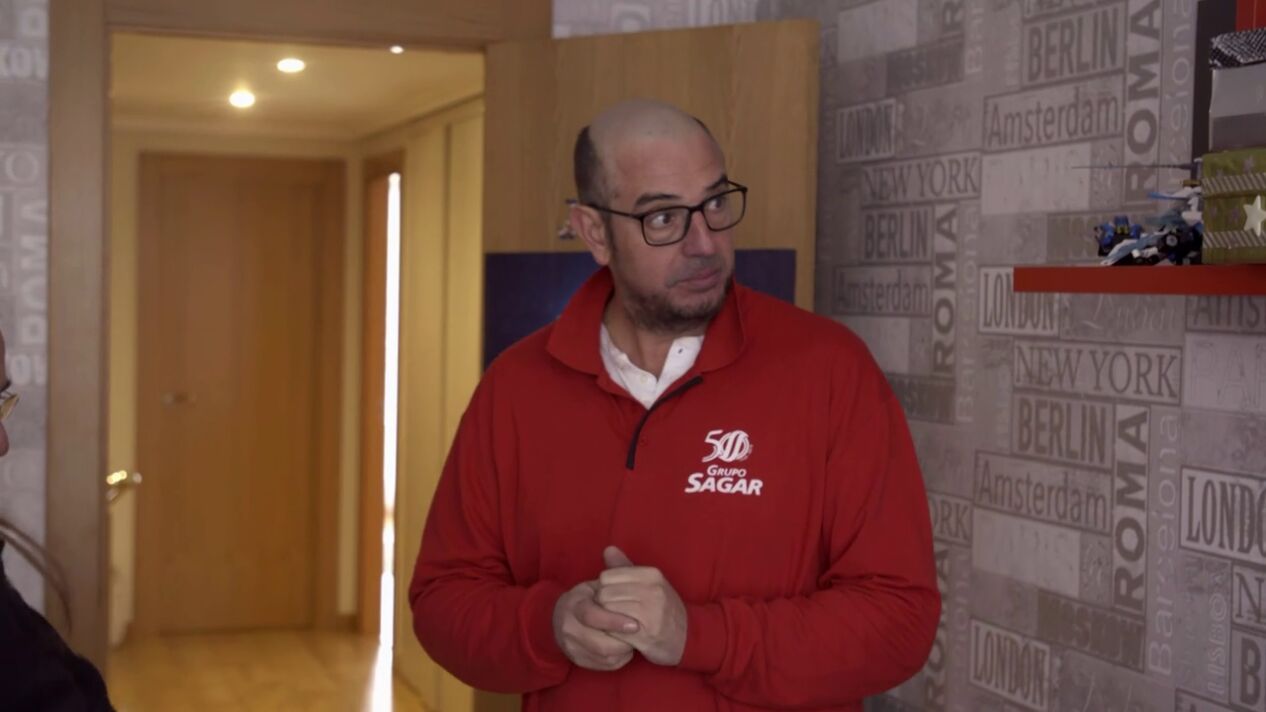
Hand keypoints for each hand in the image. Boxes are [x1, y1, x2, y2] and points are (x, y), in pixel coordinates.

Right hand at [552, 580, 640, 670]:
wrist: (559, 618)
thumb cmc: (587, 599)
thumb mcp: (595, 584)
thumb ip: (609, 572)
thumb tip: (613, 550)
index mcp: (574, 605)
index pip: (592, 616)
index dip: (614, 621)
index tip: (635, 624)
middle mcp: (569, 627)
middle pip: (600, 644)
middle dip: (624, 642)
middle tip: (638, 635)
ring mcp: (572, 646)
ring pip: (604, 657)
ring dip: (624, 651)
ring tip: (632, 640)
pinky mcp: (578, 660)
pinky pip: (604, 665)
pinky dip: (619, 659)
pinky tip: (625, 649)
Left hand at [596, 546, 687, 665]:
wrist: (688, 636)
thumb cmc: (664, 607)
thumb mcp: (650, 582)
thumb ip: (626, 567)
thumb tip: (608, 549)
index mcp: (651, 575)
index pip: (607, 576)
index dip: (604, 587)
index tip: (612, 596)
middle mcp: (652, 591)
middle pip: (605, 594)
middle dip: (603, 604)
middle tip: (612, 611)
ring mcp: (650, 613)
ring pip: (607, 611)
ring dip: (606, 619)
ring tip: (616, 621)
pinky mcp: (645, 634)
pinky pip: (614, 629)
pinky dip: (612, 632)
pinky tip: (620, 633)